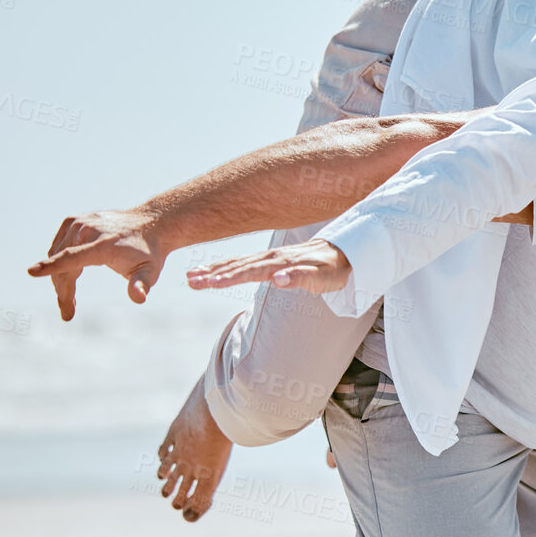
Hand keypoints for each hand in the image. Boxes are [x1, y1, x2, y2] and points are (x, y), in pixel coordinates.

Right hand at [28, 208, 167, 320]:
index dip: (53, 266)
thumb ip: (141, 285)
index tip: (32, 272)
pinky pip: (58, 247)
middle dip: (63, 291)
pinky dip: (58, 263)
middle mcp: (89, 230)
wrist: (152, 224)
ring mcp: (79, 223)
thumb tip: (138, 297)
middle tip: (67, 313)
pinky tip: (69, 277)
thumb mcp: (150, 272)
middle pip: (64, 264)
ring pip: (57, 256)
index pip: (74, 257)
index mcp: (104, 244)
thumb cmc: (149, 253)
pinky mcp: (73, 221)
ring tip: (70, 301)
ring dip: (60, 279)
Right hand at [187, 239, 351, 294]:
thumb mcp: (324, 277)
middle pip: (237, 266)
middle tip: (189, 280)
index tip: (210, 283)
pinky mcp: (270, 259)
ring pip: (236, 263)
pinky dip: (224, 266)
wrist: (345, 253)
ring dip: (213, 270)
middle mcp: (272, 257)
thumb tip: (277, 279)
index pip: (252, 271)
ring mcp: (270, 257)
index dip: (231, 277)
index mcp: (282, 262)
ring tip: (191, 277)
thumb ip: (301, 278)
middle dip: (213, 273)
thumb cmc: (335, 269)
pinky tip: (211, 271)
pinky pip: (242, 262)